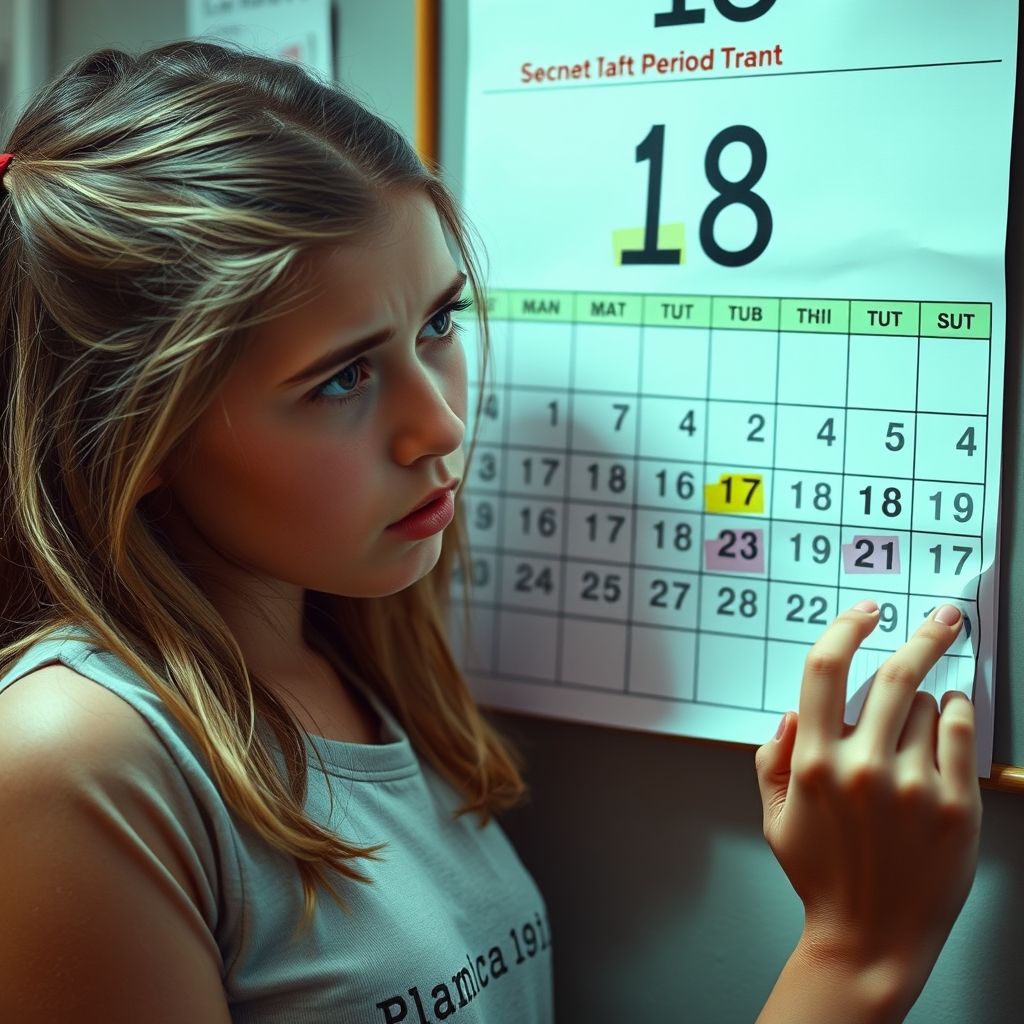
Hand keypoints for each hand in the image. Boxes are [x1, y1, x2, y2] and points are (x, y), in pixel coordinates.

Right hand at [754, 601, 981, 1016]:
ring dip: (924, 700)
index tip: (865, 612)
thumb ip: (774, 758)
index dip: (846, 628)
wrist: (873, 938)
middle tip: (943, 616)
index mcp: (814, 763)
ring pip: (926, 705)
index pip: (825, 670)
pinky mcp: (955, 805)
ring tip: (916, 724)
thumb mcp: (776, 817)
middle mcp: (863, 766)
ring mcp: (913, 785)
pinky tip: (948, 715)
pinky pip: (961, 733)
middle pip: (894, 674)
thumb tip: (793, 713)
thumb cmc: (821, 875)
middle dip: (923, 635)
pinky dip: (957, 713)